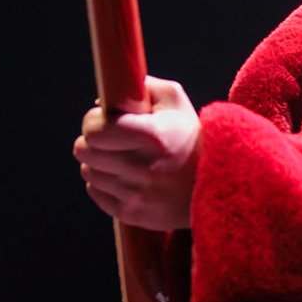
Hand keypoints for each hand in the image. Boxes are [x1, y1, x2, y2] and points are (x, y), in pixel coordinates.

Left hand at [73, 76, 199, 229]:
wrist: (217, 185)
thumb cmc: (192, 138)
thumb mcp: (175, 102)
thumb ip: (141, 87)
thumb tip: (103, 100)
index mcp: (152, 136)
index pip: (94, 130)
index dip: (93, 121)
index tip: (104, 120)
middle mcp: (142, 168)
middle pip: (84, 151)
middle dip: (93, 141)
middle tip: (109, 139)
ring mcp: (136, 195)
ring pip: (88, 172)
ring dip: (98, 163)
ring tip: (120, 158)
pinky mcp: (132, 214)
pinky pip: (96, 194)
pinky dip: (104, 184)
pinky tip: (123, 177)